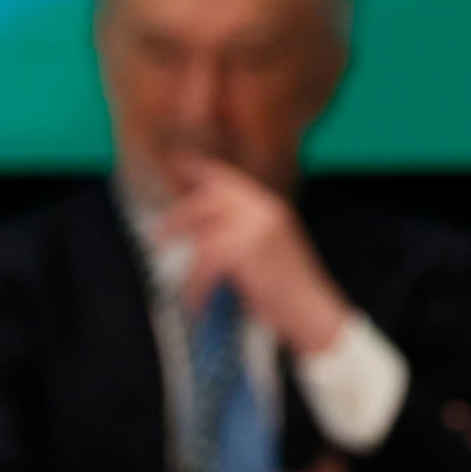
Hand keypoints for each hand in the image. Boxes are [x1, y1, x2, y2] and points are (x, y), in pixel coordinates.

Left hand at [157, 157, 351, 358]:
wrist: (311, 311)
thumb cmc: (285, 289)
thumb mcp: (263, 249)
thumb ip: (235, 232)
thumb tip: (196, 230)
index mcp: (268, 206)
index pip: (228, 178)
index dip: (200, 169)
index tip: (178, 161)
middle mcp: (264, 209)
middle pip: (208, 199)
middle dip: (179, 216)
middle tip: (159, 234)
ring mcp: (256, 227)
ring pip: (203, 238)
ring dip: (192, 270)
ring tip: (192, 291)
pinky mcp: (246, 249)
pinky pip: (205, 264)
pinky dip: (197, 287)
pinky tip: (199, 302)